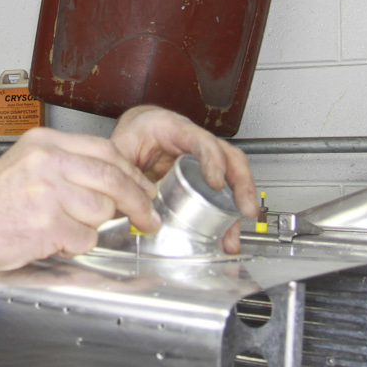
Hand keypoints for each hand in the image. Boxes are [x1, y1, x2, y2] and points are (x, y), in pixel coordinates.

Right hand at [0, 127, 162, 272]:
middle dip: (138, 202)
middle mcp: (47, 162)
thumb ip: (67, 165)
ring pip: (102, 212)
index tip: (144, 187)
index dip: (132, 172)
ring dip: (92, 227)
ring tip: (64, 227)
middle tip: (147, 216)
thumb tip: (114, 180)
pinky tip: (50, 239)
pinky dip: (75, 245)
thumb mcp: (26, 165)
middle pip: (113, 179)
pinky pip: (84, 239)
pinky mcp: (46, 224)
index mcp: (44, 143)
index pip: (106, 150)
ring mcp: (47, 193)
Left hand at [109, 105, 259, 252]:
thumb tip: (127, 202)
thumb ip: (122, 171)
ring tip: (234, 235)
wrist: (136, 131)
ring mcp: (203, 160)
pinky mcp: (203, 177)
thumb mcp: (121, 147)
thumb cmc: (133, 133)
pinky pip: (221, 193)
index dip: (212, 160)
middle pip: (230, 158)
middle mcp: (195, 142)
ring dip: (238, 206)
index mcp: (174, 129)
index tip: (215, 182)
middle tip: (245, 209)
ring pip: (231, 177)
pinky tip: (223, 237)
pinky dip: (225, 216)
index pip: (201, 141)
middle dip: (242, 185)